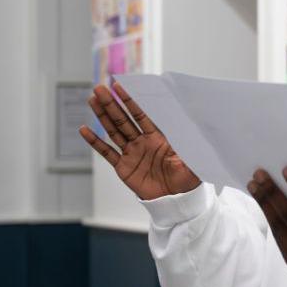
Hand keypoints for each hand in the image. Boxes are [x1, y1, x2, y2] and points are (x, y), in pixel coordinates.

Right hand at [79, 82, 199, 199]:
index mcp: (159, 138)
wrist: (175, 200)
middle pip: (124, 119)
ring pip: (113, 130)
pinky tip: (84, 129)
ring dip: (102, 116)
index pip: (142, 115)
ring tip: (92, 100)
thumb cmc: (187, 180)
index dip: (131, 101)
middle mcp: (143, 142)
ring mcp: (132, 153)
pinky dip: (95, 142)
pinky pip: (107, 153)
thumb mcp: (193, 162)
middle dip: (112, 104)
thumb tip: (202, 132)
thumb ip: (192, 148)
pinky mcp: (123, 167)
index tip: (121, 86)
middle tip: (100, 88)